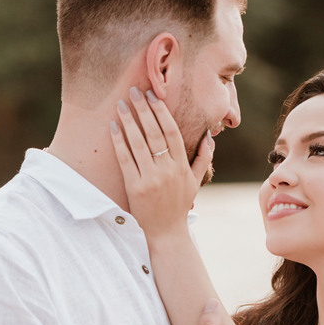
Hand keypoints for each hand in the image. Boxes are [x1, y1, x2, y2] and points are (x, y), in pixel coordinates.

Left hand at [109, 87, 212, 237]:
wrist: (166, 233)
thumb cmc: (180, 206)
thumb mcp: (196, 182)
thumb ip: (204, 158)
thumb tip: (209, 137)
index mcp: (182, 165)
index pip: (172, 131)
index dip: (162, 112)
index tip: (153, 96)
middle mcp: (168, 169)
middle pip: (154, 133)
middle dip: (143, 110)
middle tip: (134, 92)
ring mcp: (151, 178)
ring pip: (139, 143)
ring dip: (129, 121)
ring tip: (121, 105)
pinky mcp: (135, 187)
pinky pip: (126, 160)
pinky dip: (119, 142)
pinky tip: (113, 127)